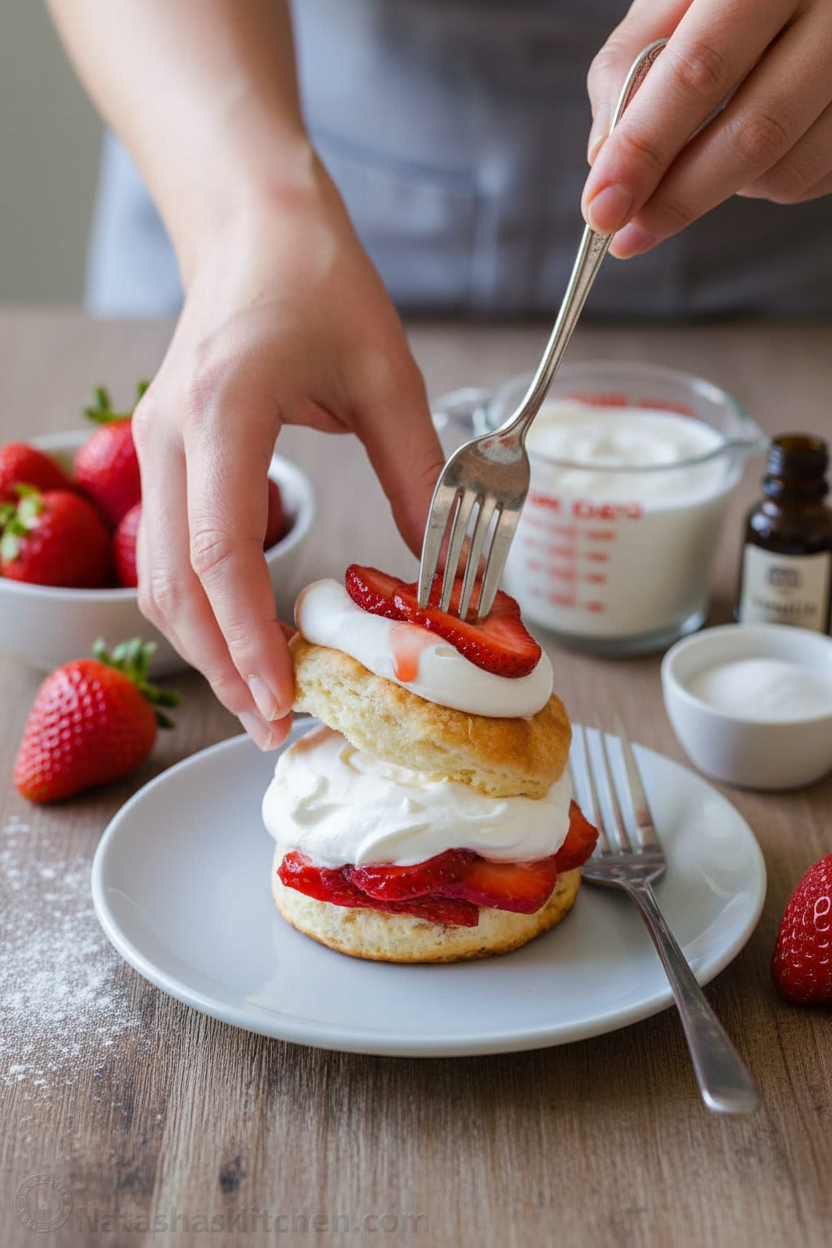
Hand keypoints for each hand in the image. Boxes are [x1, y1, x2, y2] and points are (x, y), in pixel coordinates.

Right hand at [132, 158, 444, 748]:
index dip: (248, 637)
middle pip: (176, 586)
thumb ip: (419, 473)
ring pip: (159, 579)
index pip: (219, 551)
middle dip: (224, 666)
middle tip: (278, 728)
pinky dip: (202, 609)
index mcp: (225, 410)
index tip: (284, 700)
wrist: (251, 227)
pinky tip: (246, 637)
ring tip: (264, 699)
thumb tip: (449, 572)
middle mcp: (171, 437)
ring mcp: (155, 449)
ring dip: (207, 648)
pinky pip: (166, 554)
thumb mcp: (388, 372)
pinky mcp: (165, 458)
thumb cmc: (318, 280)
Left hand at [582, 0, 831, 256]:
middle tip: (627, 233)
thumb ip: (631, 65)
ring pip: (787, 168)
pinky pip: (812, 179)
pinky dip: (762, 185)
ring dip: (722, 190)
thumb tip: (604, 159)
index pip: (700, 70)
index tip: (602, 206)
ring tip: (691, 166)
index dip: (645, 147)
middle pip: (755, 131)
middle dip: (679, 197)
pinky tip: (743, 154)